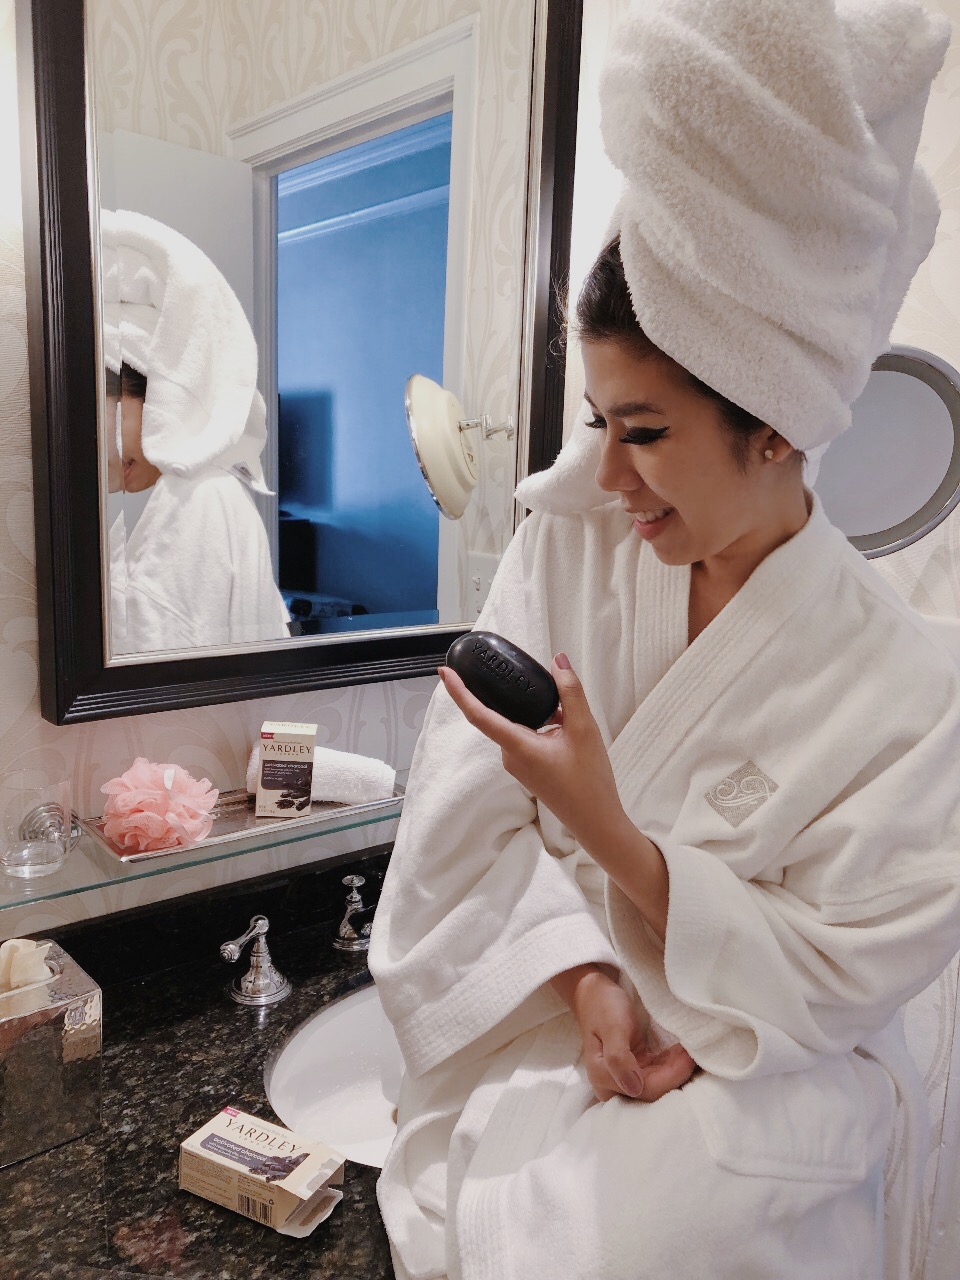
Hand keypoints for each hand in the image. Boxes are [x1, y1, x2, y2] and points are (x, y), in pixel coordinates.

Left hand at [437, 653, 624, 847]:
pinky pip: (525, 738)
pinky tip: (564, 724)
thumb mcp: (585, 729)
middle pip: (500, 715)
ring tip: (563, 709)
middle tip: (528, 676)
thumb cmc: (589, 780)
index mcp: (517, 746)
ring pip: (517, 726)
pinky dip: (540, 725)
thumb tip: (558, 661)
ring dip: (534, 712)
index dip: (459, 691)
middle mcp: (510, 756)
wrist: (596, 821)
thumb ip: (570, 692)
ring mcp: (518, 765)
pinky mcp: (527, 769)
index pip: (478, 714)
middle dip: (513, 694)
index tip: (444, 672)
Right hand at [555, 966, 698, 1102]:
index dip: (670, 1077)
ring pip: (657, 1083)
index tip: (689, 1059)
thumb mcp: (612, 1027)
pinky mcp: (634, 1068)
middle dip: (676, 1074)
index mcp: (602, 1076)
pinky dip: (672, 1065)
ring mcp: (624, 1077)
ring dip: (677, 1070)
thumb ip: (619, 1058)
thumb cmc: (602, 1006)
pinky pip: (657, 1073)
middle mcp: (613, 1083)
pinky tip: (683, 1053)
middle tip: (696, 1055)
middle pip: (652, 1090)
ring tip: (693, 1052)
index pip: (644, 1089)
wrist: (594, 993)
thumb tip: (634, 1089)